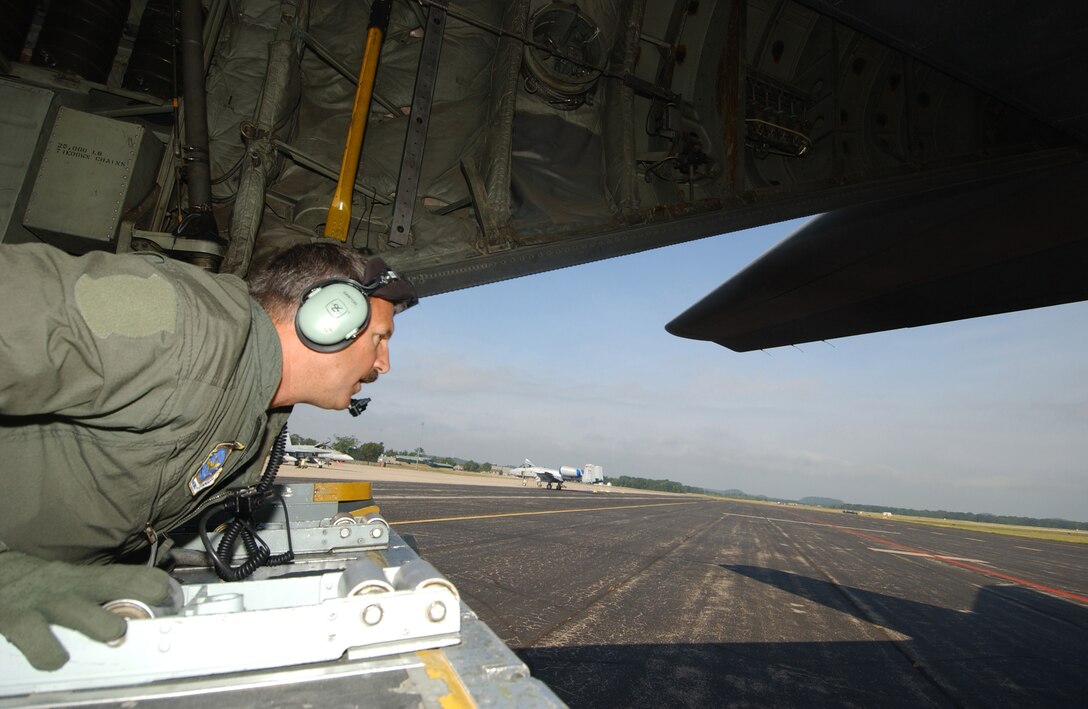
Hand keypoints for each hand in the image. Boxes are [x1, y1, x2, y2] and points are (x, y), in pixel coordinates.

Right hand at [0, 547, 171, 670]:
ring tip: (113, 633)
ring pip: (76, 609)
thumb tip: (144, 607)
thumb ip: (101, 594)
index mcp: (84, 578)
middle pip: (109, 583)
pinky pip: (34, 638)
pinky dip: (47, 653)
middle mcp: (68, 585)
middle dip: (135, 595)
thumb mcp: (71, 583)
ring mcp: (43, 601)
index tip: (174, 597)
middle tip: (159, 608)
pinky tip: (54, 659)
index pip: (127, 574)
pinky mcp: (15, 619)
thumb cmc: (36, 586)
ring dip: (98, 622)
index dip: (154, 584)